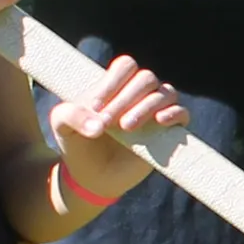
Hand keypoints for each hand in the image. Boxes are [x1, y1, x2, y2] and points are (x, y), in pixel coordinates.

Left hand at [51, 51, 188, 201]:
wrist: (91, 177)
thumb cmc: (77, 145)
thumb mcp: (61, 127)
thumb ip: (70, 115)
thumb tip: (98, 125)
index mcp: (116, 86)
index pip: (126, 66)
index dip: (114, 82)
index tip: (96, 107)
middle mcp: (139, 95)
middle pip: (146, 78)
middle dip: (126, 98)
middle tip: (108, 122)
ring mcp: (156, 112)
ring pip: (166, 92)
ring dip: (147, 106)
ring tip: (127, 127)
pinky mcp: (168, 132)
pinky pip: (182, 113)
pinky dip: (174, 113)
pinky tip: (159, 121)